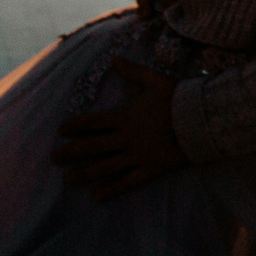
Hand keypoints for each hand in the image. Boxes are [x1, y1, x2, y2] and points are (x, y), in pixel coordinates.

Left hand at [54, 59, 189, 200]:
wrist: (201, 120)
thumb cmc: (178, 98)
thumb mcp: (154, 80)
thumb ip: (133, 71)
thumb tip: (114, 59)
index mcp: (125, 116)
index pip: (93, 122)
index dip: (75, 126)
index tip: (60, 131)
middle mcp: (126, 138)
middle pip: (93, 146)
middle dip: (71, 152)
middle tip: (53, 158)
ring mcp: (137, 155)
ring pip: (105, 167)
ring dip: (84, 174)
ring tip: (67, 181)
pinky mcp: (150, 169)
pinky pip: (127, 182)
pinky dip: (112, 189)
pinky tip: (97, 196)